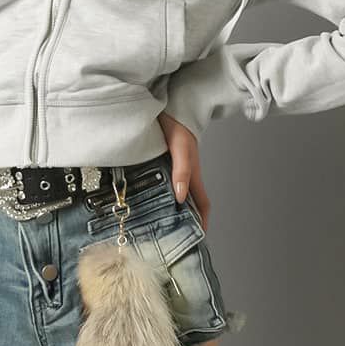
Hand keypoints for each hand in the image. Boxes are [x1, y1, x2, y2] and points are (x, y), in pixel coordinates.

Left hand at [158, 114, 211, 230]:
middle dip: (183, 222)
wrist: (169, 104)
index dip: (202, 223)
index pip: (202, 205)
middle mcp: (183, 175)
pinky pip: (160, 184)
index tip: (196, 240)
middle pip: (187, 204)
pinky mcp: (160, 163)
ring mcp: (172, 169)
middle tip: (170, 240)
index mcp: (192, 175)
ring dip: (168, 210)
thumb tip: (181, 197)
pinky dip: (155, 196)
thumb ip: (181, 171)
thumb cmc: (178, 124)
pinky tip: (142, 200)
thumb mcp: (180, 148)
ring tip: (154, 226)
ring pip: (172, 195)